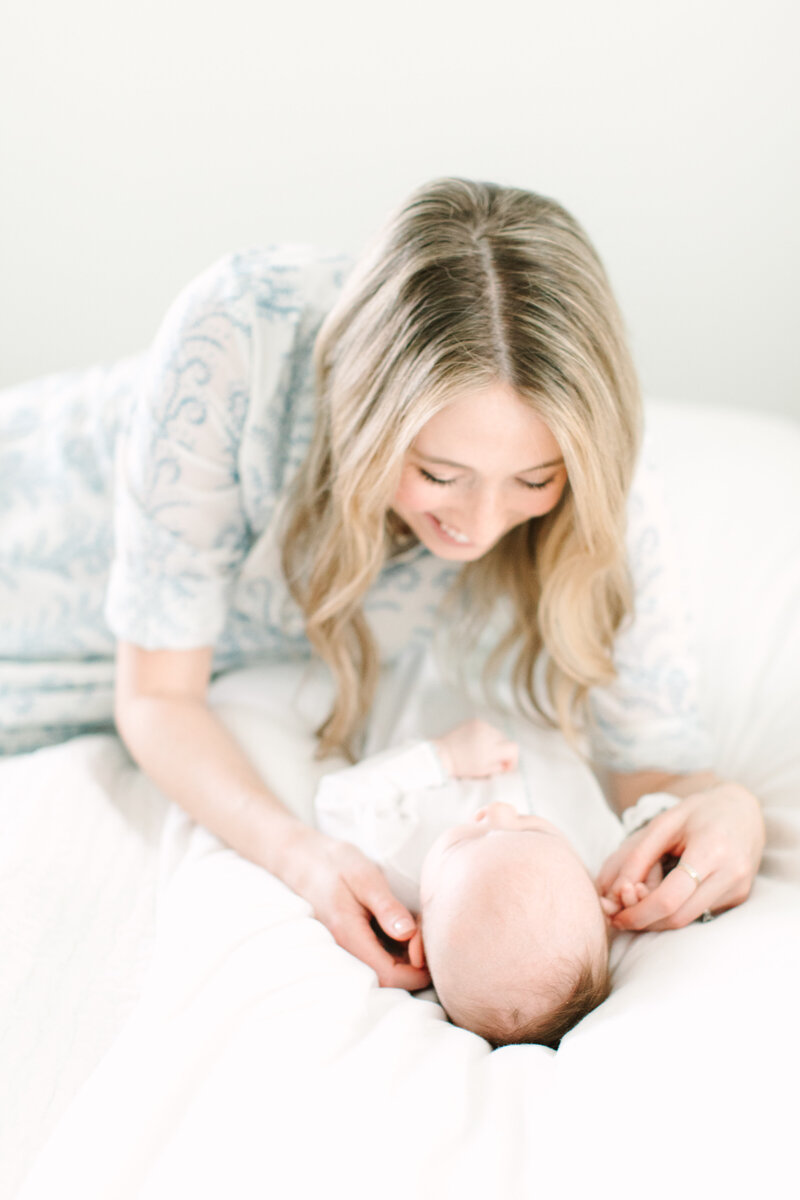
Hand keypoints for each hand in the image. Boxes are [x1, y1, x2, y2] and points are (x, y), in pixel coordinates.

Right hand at [280, 826, 430, 989]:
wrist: (303, 859)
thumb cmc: (334, 863)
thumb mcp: (365, 877)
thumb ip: (386, 906)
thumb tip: (408, 934)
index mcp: (348, 936)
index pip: (388, 976)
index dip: (416, 972)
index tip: (432, 950)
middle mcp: (346, 950)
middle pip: (388, 977)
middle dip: (415, 963)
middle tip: (426, 930)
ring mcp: (348, 948)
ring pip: (384, 968)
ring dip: (407, 955)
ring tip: (417, 923)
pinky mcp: (352, 942)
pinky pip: (378, 956)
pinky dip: (397, 947)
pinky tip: (404, 923)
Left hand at [434, 719, 518, 778]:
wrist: (442, 754)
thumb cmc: (463, 766)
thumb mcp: (484, 771)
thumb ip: (500, 766)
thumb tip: (508, 762)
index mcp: (490, 748)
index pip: (513, 748)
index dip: (512, 758)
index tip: (505, 765)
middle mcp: (487, 734)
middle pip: (505, 740)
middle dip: (502, 750)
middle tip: (493, 758)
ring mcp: (481, 725)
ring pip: (497, 733)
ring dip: (494, 741)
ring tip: (482, 749)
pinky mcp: (474, 721)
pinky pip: (487, 728)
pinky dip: (485, 735)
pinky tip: (476, 741)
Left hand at [596, 782, 764, 930]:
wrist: (744, 810)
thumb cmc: (699, 812)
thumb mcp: (663, 823)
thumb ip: (637, 857)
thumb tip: (614, 892)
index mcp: (711, 850)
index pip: (670, 899)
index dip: (639, 913)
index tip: (616, 917)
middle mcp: (731, 874)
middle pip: (678, 917)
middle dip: (645, 921)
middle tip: (620, 915)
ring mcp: (739, 888)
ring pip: (689, 921)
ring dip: (658, 920)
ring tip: (639, 902)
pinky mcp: (740, 897)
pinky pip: (700, 914)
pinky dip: (676, 912)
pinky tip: (663, 897)